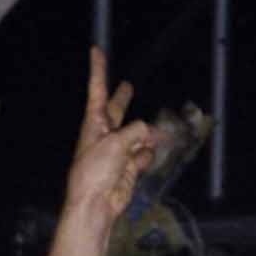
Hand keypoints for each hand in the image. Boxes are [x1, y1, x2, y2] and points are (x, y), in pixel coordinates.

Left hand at [65, 47, 163, 224]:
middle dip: (123, 99)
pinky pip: (145, 154)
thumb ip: (138, 131)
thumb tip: (155, 134)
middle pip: (117, 110)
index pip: (97, 90)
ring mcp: (118, 150)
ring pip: (139, 134)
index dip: (99, 70)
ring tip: (162, 133)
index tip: (96, 50)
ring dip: (148, 135)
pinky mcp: (129, 166)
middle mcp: (105, 134)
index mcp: (94, 123)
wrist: (96, 204)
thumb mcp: (116, 144)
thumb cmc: (96, 171)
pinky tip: (143, 162)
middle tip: (127, 86)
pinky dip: (147, 157)